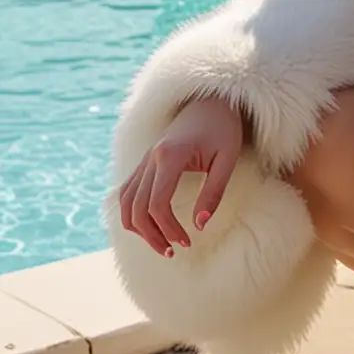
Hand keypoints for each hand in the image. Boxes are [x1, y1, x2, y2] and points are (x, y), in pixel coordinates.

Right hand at [117, 96, 243, 257]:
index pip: (157, 204)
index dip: (169, 228)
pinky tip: (149, 227)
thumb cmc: (224, 130)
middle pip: (137, 208)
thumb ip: (214, 193)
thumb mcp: (227, 161)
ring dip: (138, 228)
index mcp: (170, 156)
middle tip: (174, 251)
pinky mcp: (144, 162)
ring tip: (161, 245)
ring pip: (126, 202)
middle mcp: (150, 158)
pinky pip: (127, 192)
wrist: (210, 102)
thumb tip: (200, 225)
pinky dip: (132, 214)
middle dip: (153, 235)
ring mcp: (144, 159)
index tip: (187, 241)